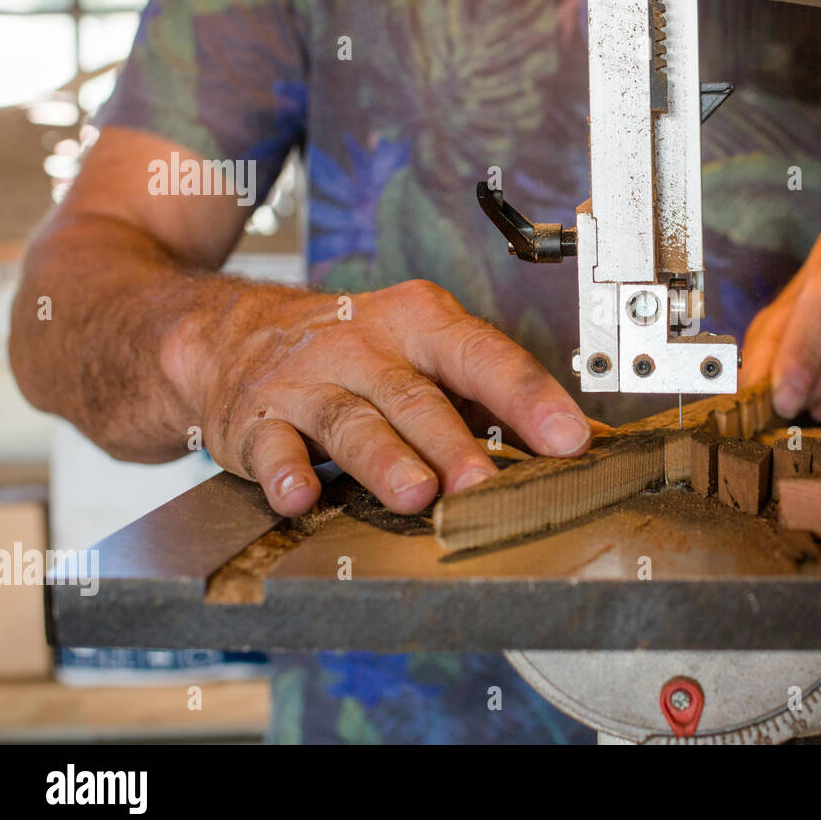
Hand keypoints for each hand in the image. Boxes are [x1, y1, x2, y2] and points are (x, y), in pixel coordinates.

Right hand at [163, 280, 591, 516]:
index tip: (570, 439)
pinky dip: (285, 473)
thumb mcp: (428, 354)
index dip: (529, 398)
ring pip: (354, 422)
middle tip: (488, 486)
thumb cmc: (358, 352)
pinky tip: (301, 496)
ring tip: (416, 494)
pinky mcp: (259, 420)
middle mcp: (367, 346)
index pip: (485, 356)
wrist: (235, 334)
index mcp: (422, 323)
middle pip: (418, 398)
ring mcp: (310, 382)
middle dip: (455, 445)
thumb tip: (586, 440)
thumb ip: (496, 396)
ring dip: (386, 461)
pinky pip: (273, 447)